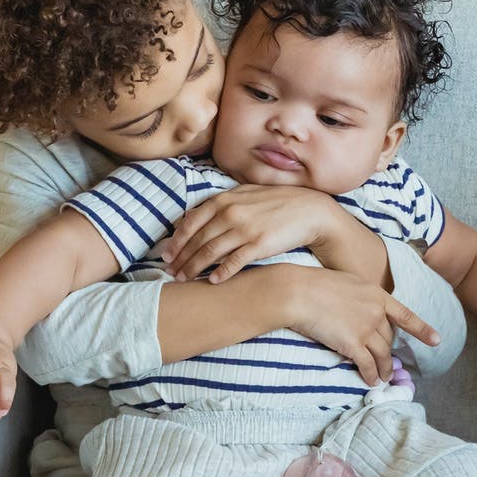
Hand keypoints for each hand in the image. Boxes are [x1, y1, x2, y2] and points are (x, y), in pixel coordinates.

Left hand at [162, 184, 336, 282]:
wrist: (309, 210)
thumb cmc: (276, 202)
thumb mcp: (246, 194)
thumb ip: (222, 202)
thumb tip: (197, 214)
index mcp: (224, 199)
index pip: (190, 222)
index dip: (175, 240)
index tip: (167, 255)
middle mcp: (231, 213)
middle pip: (197, 240)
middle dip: (180, 258)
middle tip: (170, 272)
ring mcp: (245, 229)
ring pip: (210, 253)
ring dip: (193, 268)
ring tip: (184, 280)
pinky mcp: (259, 245)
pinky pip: (234, 262)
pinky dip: (221, 273)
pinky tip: (212, 282)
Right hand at [285, 268, 439, 386]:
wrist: (298, 292)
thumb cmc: (313, 284)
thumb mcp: (345, 283)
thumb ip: (358, 298)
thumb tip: (358, 311)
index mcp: (376, 294)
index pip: (405, 315)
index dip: (422, 329)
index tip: (436, 340)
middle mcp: (375, 312)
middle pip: (389, 338)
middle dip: (389, 353)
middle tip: (388, 363)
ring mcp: (365, 328)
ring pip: (382, 355)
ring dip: (384, 369)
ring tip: (383, 378)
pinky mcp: (352, 344)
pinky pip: (368, 365)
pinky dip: (372, 375)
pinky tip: (372, 382)